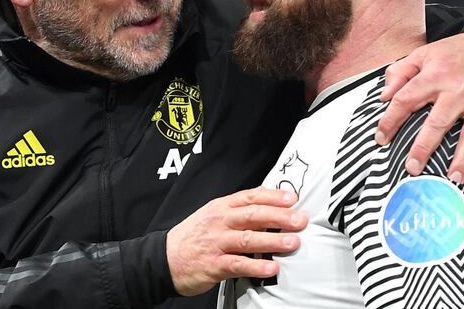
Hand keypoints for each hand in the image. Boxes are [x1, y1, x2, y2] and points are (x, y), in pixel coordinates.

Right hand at [166, 187, 307, 295]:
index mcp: (221, 207)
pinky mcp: (213, 265)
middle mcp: (219, 222)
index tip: (292, 199)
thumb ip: (238, 211)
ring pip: (248, 239)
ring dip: (272, 240)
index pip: (250, 197)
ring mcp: (216, 243)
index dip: (272, 197)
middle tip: (299, 220)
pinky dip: (256, 266)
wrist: (163, 259)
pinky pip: (238, 264)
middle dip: (279, 217)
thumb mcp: (213, 215)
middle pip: (252, 215)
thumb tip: (270, 207)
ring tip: (292, 243)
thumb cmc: (194, 236)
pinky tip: (271, 267)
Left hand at [375, 28, 463, 188]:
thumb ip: (400, 73)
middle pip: (437, 123)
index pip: (406, 100)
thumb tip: (384, 97)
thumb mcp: (424, 54)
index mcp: (435, 76)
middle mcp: (457, 92)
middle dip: (423, 147)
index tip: (380, 138)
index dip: (390, 120)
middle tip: (412, 167)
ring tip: (452, 179)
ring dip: (462, 159)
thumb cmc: (456, 53)